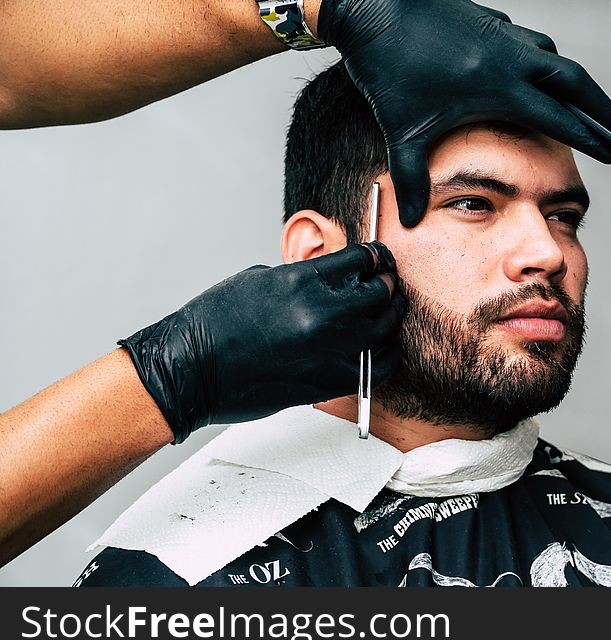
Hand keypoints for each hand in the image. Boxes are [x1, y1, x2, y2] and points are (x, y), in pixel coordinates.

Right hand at [120, 242, 404, 442]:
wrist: (192, 370)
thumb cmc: (214, 325)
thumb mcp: (260, 280)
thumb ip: (302, 277)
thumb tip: (331, 279)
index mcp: (302, 280)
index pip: (361, 259)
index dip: (377, 256)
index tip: (380, 259)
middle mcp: (322, 314)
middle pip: (380, 292)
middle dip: (387, 284)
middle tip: (388, 283)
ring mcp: (330, 350)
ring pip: (385, 329)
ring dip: (391, 316)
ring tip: (390, 311)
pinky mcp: (330, 382)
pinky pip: (379, 368)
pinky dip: (387, 355)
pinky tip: (385, 348)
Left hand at [318, 0, 610, 227]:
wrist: (374, 4)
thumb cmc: (387, 70)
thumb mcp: (402, 131)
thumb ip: (411, 178)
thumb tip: (410, 221)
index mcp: (499, 87)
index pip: (562, 117)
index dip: (594, 138)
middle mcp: (511, 57)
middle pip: (577, 84)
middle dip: (607, 112)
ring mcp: (503, 35)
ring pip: (555, 59)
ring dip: (577, 86)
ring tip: (590, 111)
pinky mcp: (491, 22)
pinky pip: (531, 44)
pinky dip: (546, 63)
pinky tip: (539, 76)